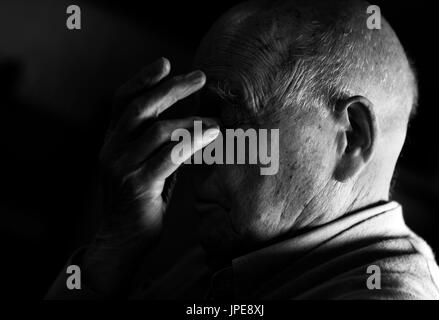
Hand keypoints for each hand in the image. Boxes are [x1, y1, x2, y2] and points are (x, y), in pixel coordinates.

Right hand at [82, 57, 218, 294]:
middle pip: (140, 107)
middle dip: (172, 88)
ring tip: (216, 120)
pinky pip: (169, 155)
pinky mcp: (137, 186)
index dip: (142, 78)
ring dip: (191, 119)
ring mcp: (121, 167)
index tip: (167, 63)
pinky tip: (212, 135)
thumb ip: (158, 141)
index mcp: (112, 141)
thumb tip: (190, 114)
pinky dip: (193, 141)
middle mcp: (111, 149)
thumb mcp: (146, 163)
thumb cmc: (141, 199)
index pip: (122, 100)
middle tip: (201, 77)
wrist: (123, 240)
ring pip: (158, 129)